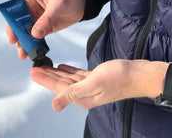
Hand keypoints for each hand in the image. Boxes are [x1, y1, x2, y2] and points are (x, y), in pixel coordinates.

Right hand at [6, 0, 85, 59]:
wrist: (82, 1)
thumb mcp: (58, 5)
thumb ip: (46, 19)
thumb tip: (35, 34)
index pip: (15, 12)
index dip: (12, 25)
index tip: (13, 37)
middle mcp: (29, 9)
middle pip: (19, 25)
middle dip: (18, 37)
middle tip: (20, 49)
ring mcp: (36, 19)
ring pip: (26, 33)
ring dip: (25, 44)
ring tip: (25, 55)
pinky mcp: (44, 27)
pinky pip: (36, 38)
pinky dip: (34, 45)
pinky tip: (34, 53)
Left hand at [30, 59, 168, 110]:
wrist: (138, 74)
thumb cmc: (119, 78)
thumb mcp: (93, 83)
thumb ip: (73, 93)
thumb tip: (54, 105)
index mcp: (82, 97)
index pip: (58, 88)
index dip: (45, 80)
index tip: (33, 71)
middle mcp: (85, 94)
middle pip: (61, 84)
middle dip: (47, 76)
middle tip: (34, 67)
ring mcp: (91, 87)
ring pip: (68, 79)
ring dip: (56, 73)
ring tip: (44, 67)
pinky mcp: (97, 79)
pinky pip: (78, 75)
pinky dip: (69, 71)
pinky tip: (63, 67)